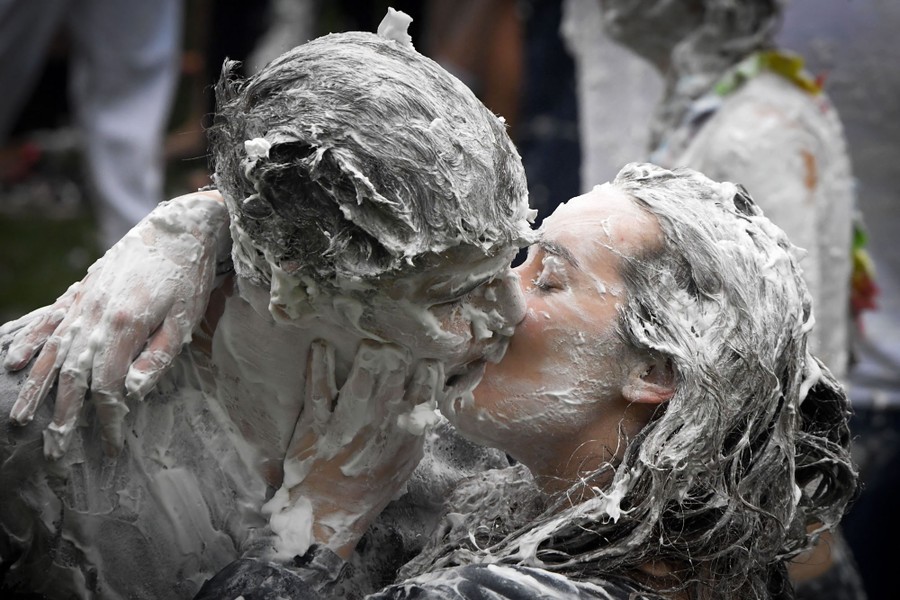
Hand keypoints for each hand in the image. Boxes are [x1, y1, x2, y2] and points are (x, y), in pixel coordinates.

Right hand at [3, 191, 230, 458]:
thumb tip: (132, 394)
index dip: (107, 417)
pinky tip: (17, 362)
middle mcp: (95, 315)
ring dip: (38, 388)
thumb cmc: (188, 275)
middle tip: (55, 452)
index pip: (108, 385)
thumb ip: (157, 359)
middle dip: (63, 417)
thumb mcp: (185, 320)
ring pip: (53, 351)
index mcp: (125, 326)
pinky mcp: (82, 290)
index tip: (110, 444)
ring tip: (22, 418)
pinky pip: (49, 321)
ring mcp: (83, 301)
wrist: (179, 227)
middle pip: (72, 375)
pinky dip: (31, 342)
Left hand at [262, 339, 443, 560]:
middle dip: (396, 355)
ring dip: (366, 357)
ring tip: (369, 341)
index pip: (424, 393)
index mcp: (404, 436)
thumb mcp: (403, 465)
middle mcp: (379, 425)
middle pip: (393, 378)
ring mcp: (347, 423)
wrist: (327, 515)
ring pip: (361, 380)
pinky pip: (319, 388)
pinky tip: (320, 346)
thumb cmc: (368, 490)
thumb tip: (423, 402)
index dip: (426, 372)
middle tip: (394, 343)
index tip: (424, 359)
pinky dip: (319, 365)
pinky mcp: (316, 423)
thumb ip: (414, 433)